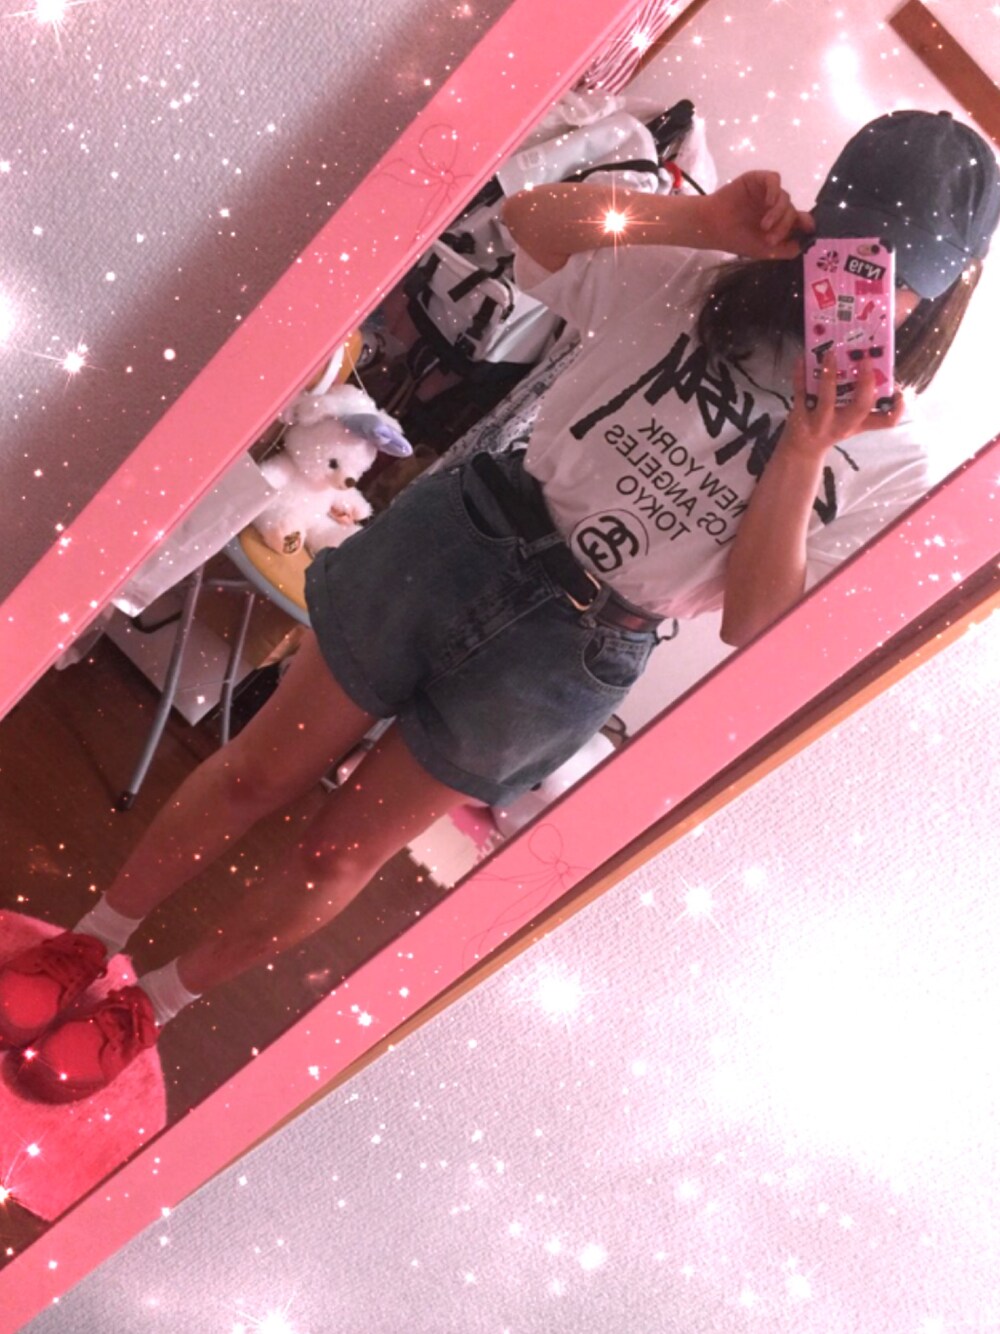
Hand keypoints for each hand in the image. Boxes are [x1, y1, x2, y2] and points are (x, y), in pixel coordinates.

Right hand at [703, 171, 813, 259]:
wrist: (713, 227)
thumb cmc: (737, 239)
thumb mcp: (765, 251)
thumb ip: (786, 250)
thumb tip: (803, 245)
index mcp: (780, 222)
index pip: (801, 220)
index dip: (808, 224)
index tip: (809, 230)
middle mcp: (776, 207)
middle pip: (793, 212)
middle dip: (785, 226)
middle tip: (770, 239)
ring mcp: (768, 193)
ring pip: (785, 198)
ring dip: (778, 213)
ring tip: (764, 226)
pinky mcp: (758, 180)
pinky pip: (774, 180)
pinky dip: (774, 191)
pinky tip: (768, 203)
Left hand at [781, 352, 905, 462]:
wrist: (802, 449)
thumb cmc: (832, 428)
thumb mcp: (851, 420)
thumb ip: (863, 399)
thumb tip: (872, 364)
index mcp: (859, 423)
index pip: (887, 421)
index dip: (898, 407)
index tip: (899, 389)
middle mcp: (842, 424)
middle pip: (860, 407)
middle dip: (865, 383)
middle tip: (865, 360)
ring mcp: (820, 420)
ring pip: (827, 398)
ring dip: (830, 374)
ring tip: (831, 353)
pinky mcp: (799, 414)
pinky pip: (800, 391)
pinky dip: (800, 373)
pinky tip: (802, 358)